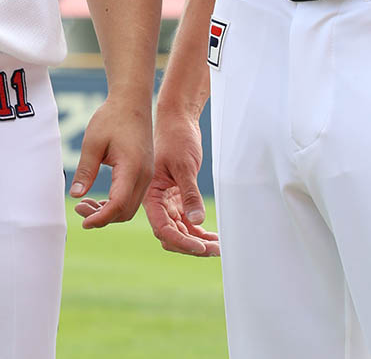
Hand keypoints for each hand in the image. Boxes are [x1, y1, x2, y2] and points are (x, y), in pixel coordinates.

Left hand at [68, 94, 152, 229]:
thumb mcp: (93, 142)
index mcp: (132, 168)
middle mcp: (144, 175)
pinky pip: (132, 196)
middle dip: (102, 217)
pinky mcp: (145, 172)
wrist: (132, 101)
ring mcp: (147, 174)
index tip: (83, 221)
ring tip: (85, 204)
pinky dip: (116, 203)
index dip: (100, 218)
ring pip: (130, 206)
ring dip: (109, 211)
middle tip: (79, 209)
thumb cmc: (112, 117)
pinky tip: (99, 198)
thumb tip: (76, 195)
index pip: (118, 205)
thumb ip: (86, 170)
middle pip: (125, 211)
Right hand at [143, 105, 218, 255]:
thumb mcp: (184, 166)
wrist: (179, 120)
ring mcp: (168, 200)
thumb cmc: (176, 137)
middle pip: (172, 234)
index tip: (200, 247)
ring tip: (219, 247)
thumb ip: (189, 194)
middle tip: (215, 249)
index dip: (181, 241)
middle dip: (192, 245)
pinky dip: (199, 230)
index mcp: (152, 195)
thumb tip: (196, 222)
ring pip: (181, 230)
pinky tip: (214, 237)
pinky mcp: (179, 196)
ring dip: (198, 240)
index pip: (163, 228)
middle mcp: (158, 201)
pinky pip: (187, 220)